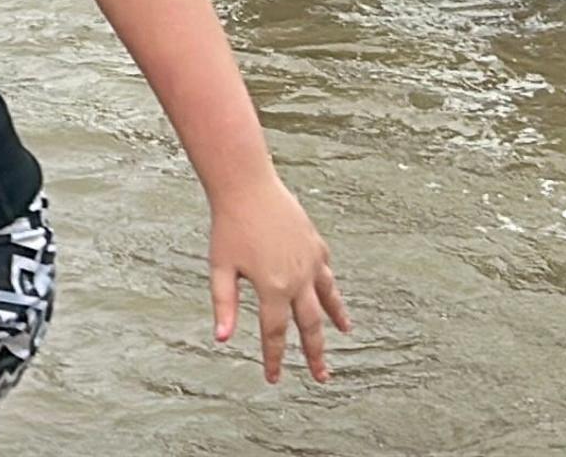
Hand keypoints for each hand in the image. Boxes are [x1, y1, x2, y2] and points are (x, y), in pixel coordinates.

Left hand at [207, 176, 349, 384]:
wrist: (248, 186)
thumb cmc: (229, 227)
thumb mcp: (220, 268)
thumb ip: (224, 305)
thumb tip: (222, 340)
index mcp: (273, 288)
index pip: (275, 334)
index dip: (274, 358)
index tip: (273, 379)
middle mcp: (298, 279)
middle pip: (310, 326)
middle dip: (315, 354)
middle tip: (321, 377)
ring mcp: (311, 261)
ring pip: (328, 299)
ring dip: (336, 319)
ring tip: (345, 334)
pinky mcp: (316, 245)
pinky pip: (325, 272)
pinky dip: (329, 287)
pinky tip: (330, 293)